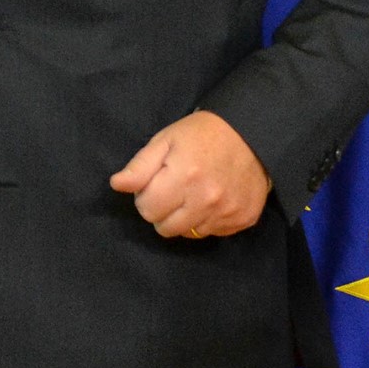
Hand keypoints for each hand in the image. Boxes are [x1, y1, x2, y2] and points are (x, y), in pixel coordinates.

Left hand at [111, 110, 271, 239]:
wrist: (252, 133)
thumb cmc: (202, 134)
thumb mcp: (166, 140)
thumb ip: (139, 166)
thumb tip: (117, 185)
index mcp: (183, 177)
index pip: (147, 210)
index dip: (146, 197)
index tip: (156, 184)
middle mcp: (206, 200)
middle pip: (166, 228)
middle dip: (163, 211)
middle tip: (173, 190)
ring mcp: (226, 213)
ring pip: (189, 233)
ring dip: (185, 217)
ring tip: (193, 193)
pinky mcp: (243, 220)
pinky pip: (213, 233)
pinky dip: (208, 220)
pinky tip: (212, 200)